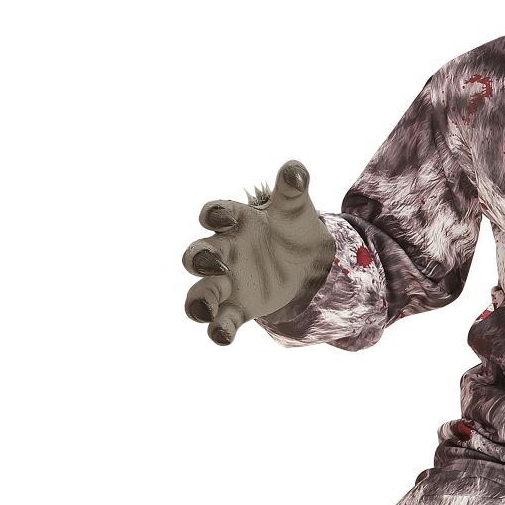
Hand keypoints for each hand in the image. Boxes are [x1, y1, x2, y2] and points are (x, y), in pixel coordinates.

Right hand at [182, 160, 336, 344]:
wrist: (307, 262)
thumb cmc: (292, 229)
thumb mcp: (296, 210)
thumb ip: (292, 190)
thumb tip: (295, 167)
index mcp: (235, 222)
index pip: (216, 214)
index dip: (214, 214)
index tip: (219, 218)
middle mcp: (223, 251)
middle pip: (197, 255)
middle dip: (199, 259)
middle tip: (215, 263)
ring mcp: (227, 282)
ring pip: (200, 293)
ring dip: (198, 301)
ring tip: (205, 311)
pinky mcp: (238, 307)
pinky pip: (221, 321)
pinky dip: (218, 330)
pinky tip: (222, 337)